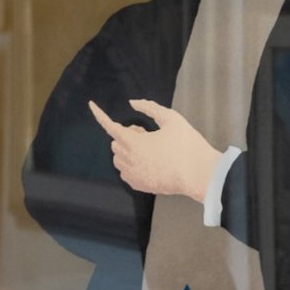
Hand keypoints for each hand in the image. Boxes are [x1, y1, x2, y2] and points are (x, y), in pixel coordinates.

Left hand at [88, 99, 222, 201]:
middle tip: (147, 133)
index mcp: (133, 142)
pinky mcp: (138, 186)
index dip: (99, 114)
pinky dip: (132, 164)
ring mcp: (132, 175)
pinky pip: (125, 172)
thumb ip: (149, 107)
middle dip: (127, 135)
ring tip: (150, 149)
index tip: (91, 104)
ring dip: (128, 150)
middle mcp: (127, 160)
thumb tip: (133, 103)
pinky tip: (150, 162)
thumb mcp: (171, 118)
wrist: (199, 174)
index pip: (109, 126)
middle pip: (115, 142)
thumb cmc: (186, 144)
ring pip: (119, 158)